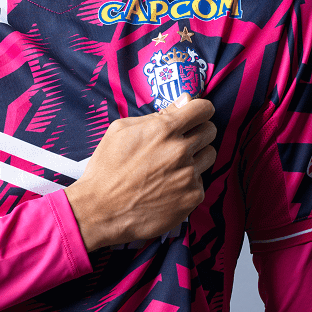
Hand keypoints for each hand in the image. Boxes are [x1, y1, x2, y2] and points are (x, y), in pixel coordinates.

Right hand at [64, 96, 215, 250]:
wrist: (101, 210)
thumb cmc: (106, 169)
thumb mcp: (121, 130)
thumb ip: (158, 114)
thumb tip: (184, 101)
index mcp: (164, 129)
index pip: (203, 108)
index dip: (198, 110)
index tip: (194, 116)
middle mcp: (180, 150)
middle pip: (210, 130)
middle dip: (198, 132)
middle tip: (180, 143)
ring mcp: (188, 175)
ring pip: (209, 156)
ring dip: (196, 157)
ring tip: (172, 166)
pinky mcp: (192, 197)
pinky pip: (201, 182)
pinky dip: (188, 183)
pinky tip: (168, 187)